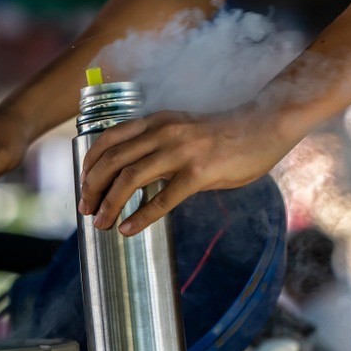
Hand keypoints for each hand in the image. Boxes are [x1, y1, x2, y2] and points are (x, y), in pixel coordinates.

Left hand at [77, 109, 297, 235]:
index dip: (89, 165)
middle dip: (92, 187)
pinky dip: (141, 216)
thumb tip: (134, 177)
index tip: (83, 187)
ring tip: (101, 223)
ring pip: (130, 177)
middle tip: (85, 210)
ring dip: (110, 203)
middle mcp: (163, 132)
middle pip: (112, 159)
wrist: (266, 126)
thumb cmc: (226, 135)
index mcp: (157, 121)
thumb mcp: (184, 131)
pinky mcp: (200, 172)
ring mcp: (182, 151)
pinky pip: (163, 198)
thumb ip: (159, 146)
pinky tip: (128, 229)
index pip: (108, 139)